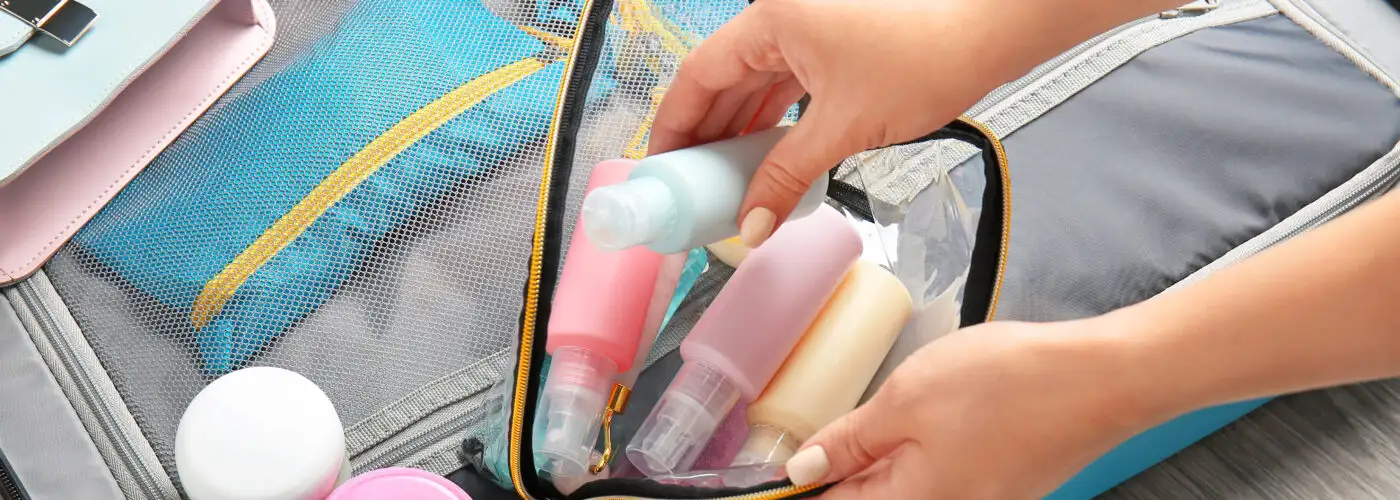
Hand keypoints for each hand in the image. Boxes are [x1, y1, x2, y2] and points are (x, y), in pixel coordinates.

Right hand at [648, 0, 1186, 246]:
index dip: (674, 124)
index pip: (698, 74)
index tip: (661, 167)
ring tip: (722, 182)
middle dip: (704, 134)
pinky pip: (784, 82)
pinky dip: (771, 119)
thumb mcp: (842, 128)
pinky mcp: (833, 41)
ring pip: (753, 83)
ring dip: (738, 130)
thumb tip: (752, 227)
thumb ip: (786, 178)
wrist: (992, 31)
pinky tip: (764, 156)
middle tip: (687, 187)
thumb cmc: (925, 59)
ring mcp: (808, 25)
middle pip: (721, 79)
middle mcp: (781, 15)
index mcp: (771, 19)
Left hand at [785, 320, 1171, 499]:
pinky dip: (908, 457)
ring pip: (899, 490)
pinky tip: (909, 422)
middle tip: (812, 437)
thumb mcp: (906, 401)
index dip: (796, 489)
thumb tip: (802, 470)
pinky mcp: (993, 486)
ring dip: (871, 465)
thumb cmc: (1006, 385)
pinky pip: (932, 481)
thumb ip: (850, 440)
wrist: (1101, 378)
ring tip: (858, 426)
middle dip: (835, 475)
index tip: (765, 474)